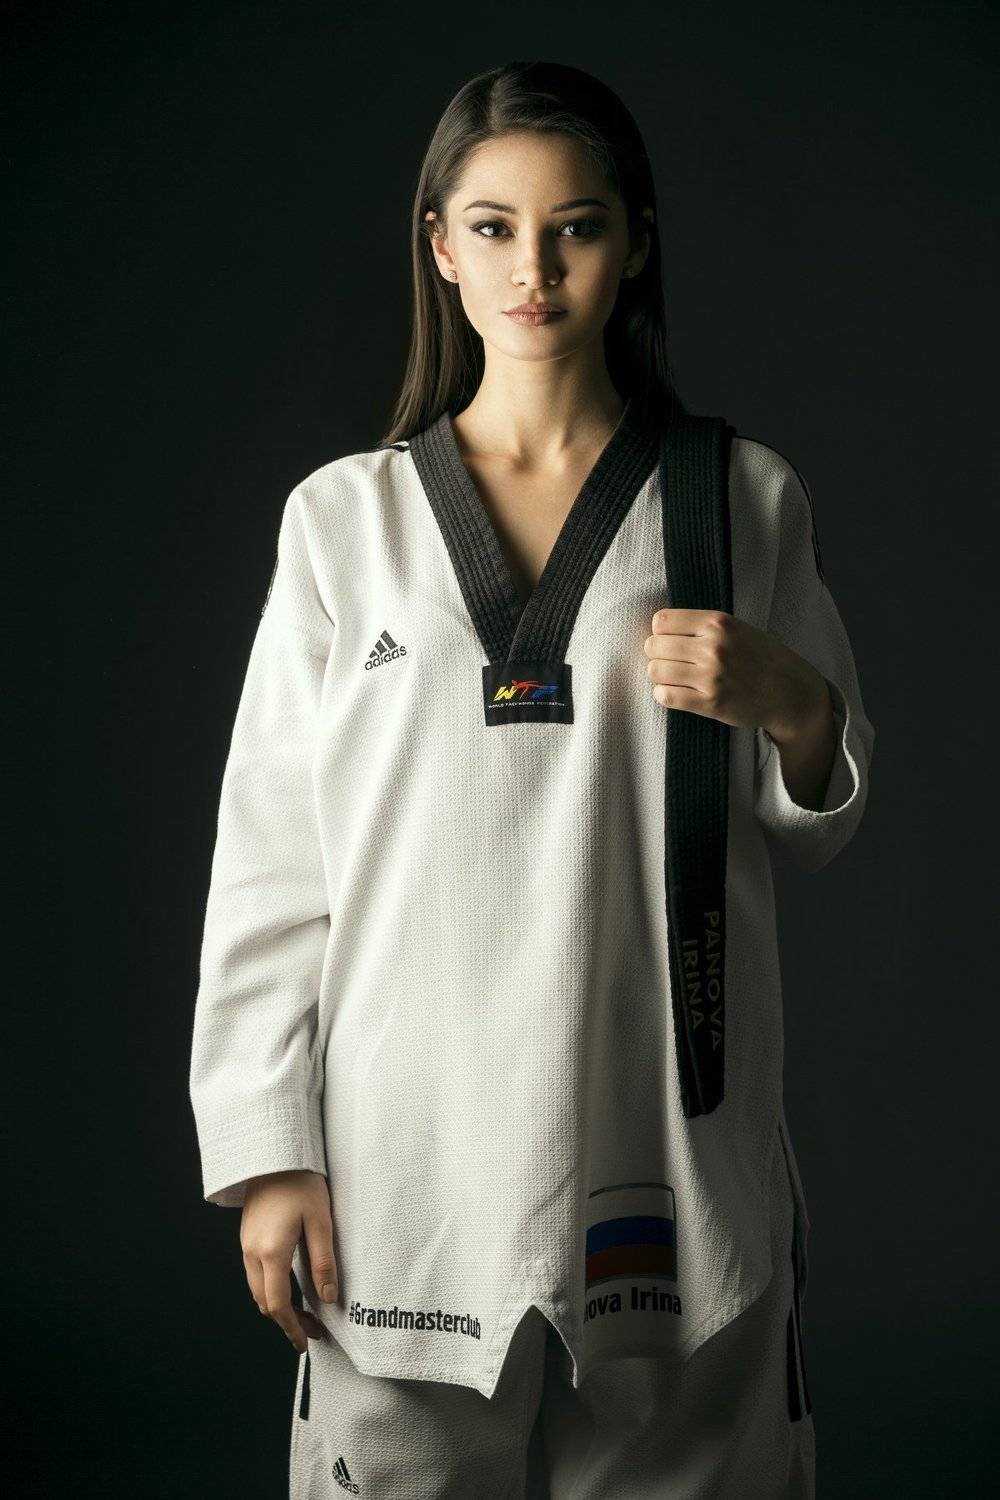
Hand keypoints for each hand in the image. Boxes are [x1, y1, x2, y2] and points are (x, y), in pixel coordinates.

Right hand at [240, 1169, 338, 1354]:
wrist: (274, 1154)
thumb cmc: (301, 1183)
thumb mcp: (321, 1222)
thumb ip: (324, 1263)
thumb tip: (328, 1299)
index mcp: (271, 1252)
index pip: (278, 1304)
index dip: (292, 1328)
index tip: (306, 1342)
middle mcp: (252, 1252)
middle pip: (264, 1302)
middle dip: (286, 1321)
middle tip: (312, 1330)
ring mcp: (246, 1244)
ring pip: (257, 1289)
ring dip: (277, 1306)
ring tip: (303, 1311)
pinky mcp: (247, 1236)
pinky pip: (254, 1273)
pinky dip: (269, 1288)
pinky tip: (288, 1285)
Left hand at [643, 608, 827, 739]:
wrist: (791, 692)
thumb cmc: (763, 658)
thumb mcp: (738, 628)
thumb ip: (703, 627)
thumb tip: (659, 631)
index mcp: (718, 623)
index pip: (662, 621)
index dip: (661, 631)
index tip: (670, 640)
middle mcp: (713, 648)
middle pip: (653, 646)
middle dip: (657, 654)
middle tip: (670, 661)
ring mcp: (711, 677)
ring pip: (655, 671)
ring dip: (660, 675)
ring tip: (674, 677)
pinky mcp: (710, 704)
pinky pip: (666, 696)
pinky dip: (664, 694)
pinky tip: (677, 692)